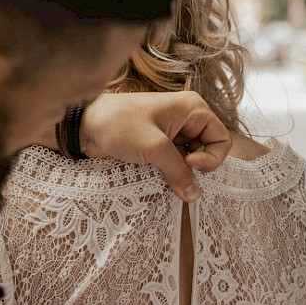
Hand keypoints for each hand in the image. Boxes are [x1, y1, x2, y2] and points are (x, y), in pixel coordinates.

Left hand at [80, 91, 231, 201]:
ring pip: (191, 161)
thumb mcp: (153, 147)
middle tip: (175, 174)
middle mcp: (186, 119)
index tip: (190, 163)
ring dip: (181, 173)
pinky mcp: (159, 146)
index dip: (211, 156)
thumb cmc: (118, 125)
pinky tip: (158, 177)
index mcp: (192, 109)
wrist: (84, 126)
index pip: (221, 138)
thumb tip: (194, 195)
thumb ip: (178, 171)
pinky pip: (175, 164)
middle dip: (196, 168)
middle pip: (208, 151)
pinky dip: (171, 174)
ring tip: (164, 177)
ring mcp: (172, 134)